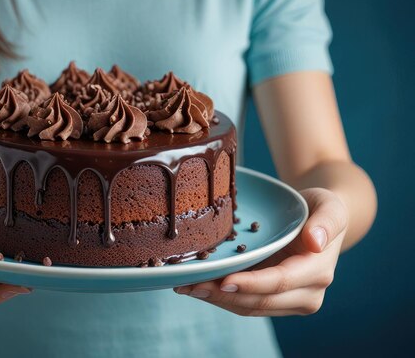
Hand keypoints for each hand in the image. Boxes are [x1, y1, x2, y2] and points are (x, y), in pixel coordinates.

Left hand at [174, 188, 347, 315]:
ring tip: (186, 287)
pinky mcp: (275, 302)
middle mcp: (307, 294)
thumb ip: (326, 220)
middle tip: (190, 285)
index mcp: (318, 272)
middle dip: (223, 295)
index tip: (223, 280)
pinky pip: (245, 304)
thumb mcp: (329, 205)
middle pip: (259, 301)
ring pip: (248, 308)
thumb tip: (315, 241)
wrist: (319, 221)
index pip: (279, 282)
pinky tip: (198, 287)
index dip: (250, 284)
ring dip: (216, 300)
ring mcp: (291, 302)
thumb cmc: (320, 208)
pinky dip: (220, 297)